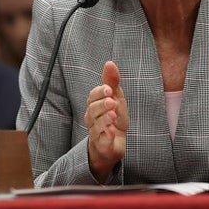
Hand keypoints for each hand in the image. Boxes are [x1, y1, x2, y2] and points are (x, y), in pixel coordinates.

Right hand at [84, 61, 127, 181]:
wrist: (114, 144)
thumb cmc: (114, 119)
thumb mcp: (116, 98)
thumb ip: (112, 81)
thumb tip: (109, 63)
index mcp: (95, 105)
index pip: (92, 96)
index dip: (100, 92)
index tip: (109, 89)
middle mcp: (92, 118)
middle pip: (92, 110)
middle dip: (102, 105)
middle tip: (112, 102)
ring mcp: (96, 132)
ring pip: (95, 125)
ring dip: (104, 119)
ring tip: (113, 115)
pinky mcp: (101, 145)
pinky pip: (101, 140)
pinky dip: (106, 135)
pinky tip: (112, 131)